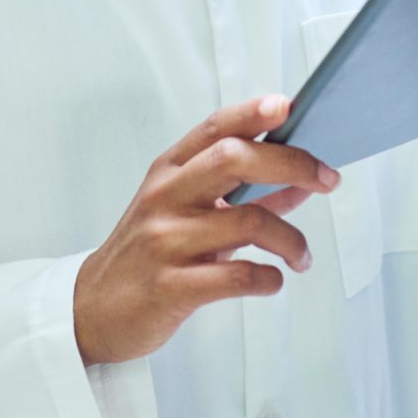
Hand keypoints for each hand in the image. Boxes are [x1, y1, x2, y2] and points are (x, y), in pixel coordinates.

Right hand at [73, 95, 337, 366]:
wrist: (91, 311)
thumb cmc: (148, 256)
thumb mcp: (185, 214)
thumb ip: (241, 196)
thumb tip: (301, 182)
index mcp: (167, 172)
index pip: (214, 129)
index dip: (252, 113)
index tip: (289, 106)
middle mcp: (165, 198)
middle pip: (232, 159)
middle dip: (290, 163)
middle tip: (327, 179)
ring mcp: (165, 241)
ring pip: (247, 222)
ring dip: (290, 239)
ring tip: (301, 257)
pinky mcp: (170, 287)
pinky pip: (236, 277)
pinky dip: (268, 278)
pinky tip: (274, 280)